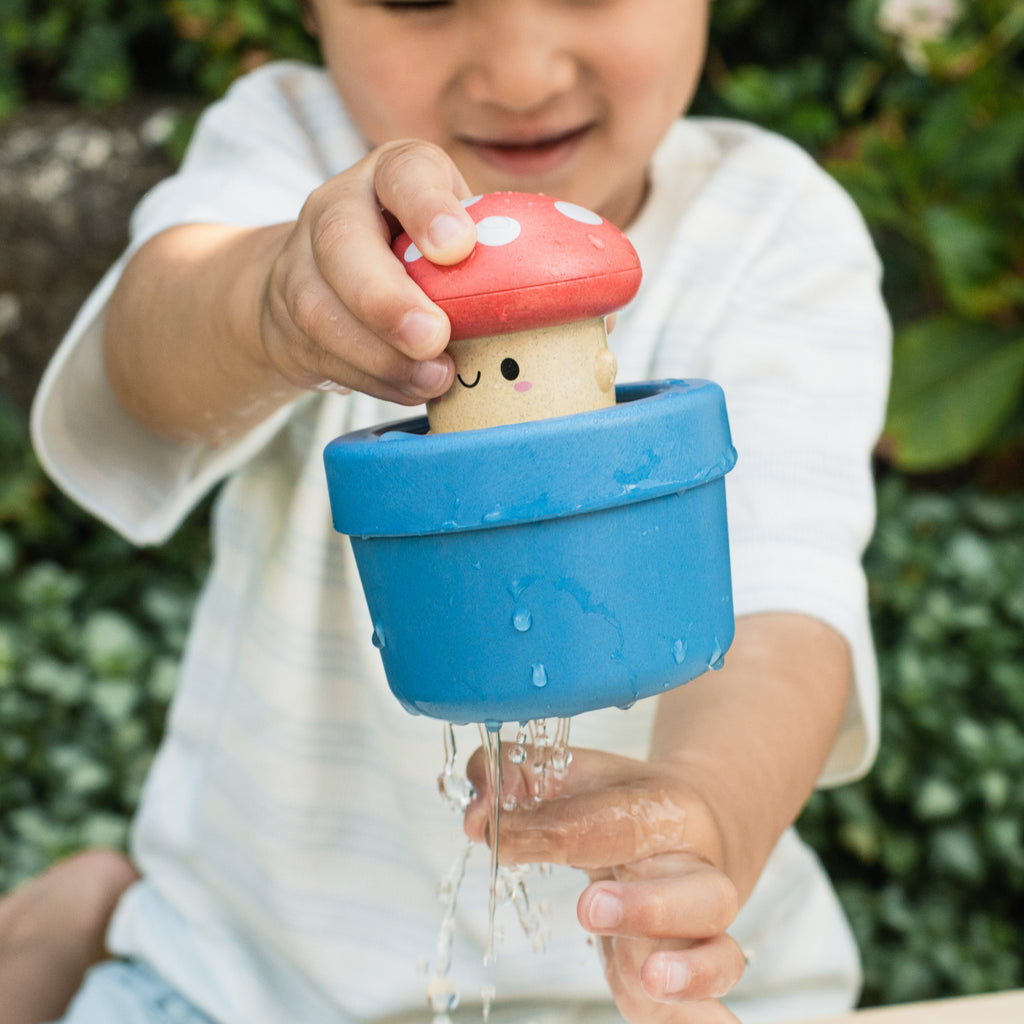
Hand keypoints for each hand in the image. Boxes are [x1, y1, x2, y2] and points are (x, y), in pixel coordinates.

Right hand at [259, 139, 477, 403]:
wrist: (322, 281)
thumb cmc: (416, 256)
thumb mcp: (450, 234)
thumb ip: (487, 255)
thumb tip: (563, 302)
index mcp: (390, 176)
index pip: (404, 172)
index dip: (427, 207)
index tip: (457, 247)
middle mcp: (337, 209)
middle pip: (341, 242)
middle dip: (387, 298)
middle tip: (433, 336)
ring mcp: (302, 266)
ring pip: (321, 310)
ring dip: (381, 354)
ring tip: (434, 378)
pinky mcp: (288, 324)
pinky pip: (323, 355)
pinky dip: (372, 379)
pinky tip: (411, 389)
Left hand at [465, 746, 746, 1023]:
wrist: (694, 826)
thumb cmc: (620, 802)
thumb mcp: (572, 774)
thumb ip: (516, 778)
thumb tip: (478, 810)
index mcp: (668, 810)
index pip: (616, 821)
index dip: (550, 830)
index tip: (496, 834)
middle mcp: (696, 870)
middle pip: (696, 892)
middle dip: (647, 905)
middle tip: (588, 909)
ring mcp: (701, 931)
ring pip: (720, 953)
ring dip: (689, 970)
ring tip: (652, 980)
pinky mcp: (689, 976)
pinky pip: (714, 1008)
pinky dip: (710, 1021)